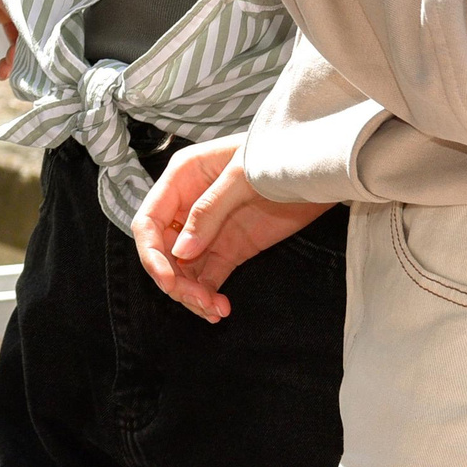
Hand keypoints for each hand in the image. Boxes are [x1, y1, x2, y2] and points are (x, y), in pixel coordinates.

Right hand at [130, 134, 332, 321]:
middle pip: (163, 251)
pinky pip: (209, 276)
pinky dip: (209, 295)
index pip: (149, 221)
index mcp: (181, 179)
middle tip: (199, 302)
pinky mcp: (231, 248)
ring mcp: (209, 230)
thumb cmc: (278, 157)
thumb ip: (208, 211)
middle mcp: (188, 206)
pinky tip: (221, 308)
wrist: (317, 169)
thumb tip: (181, 252)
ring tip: (214, 310)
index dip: (151, 253)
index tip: (169, 281)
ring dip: (192, 294)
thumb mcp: (241, 178)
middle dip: (175, 281)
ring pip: (183, 269)